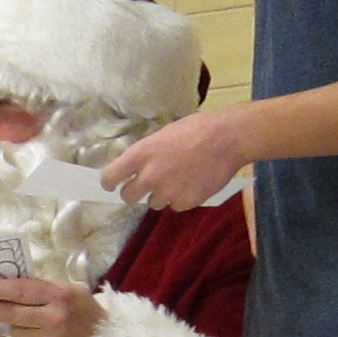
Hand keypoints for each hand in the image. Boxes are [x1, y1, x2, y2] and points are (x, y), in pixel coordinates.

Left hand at [104, 109, 255, 213]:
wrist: (227, 139)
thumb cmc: (196, 130)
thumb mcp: (162, 135)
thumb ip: (146, 154)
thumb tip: (136, 168)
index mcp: (140, 154)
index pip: (110, 177)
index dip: (110, 182)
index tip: (112, 184)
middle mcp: (150, 176)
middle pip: (128, 196)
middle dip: (135, 192)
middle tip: (146, 185)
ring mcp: (168, 192)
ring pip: (154, 203)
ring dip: (162, 195)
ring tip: (178, 179)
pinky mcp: (186, 202)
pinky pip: (176, 206)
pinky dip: (182, 198)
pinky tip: (192, 183)